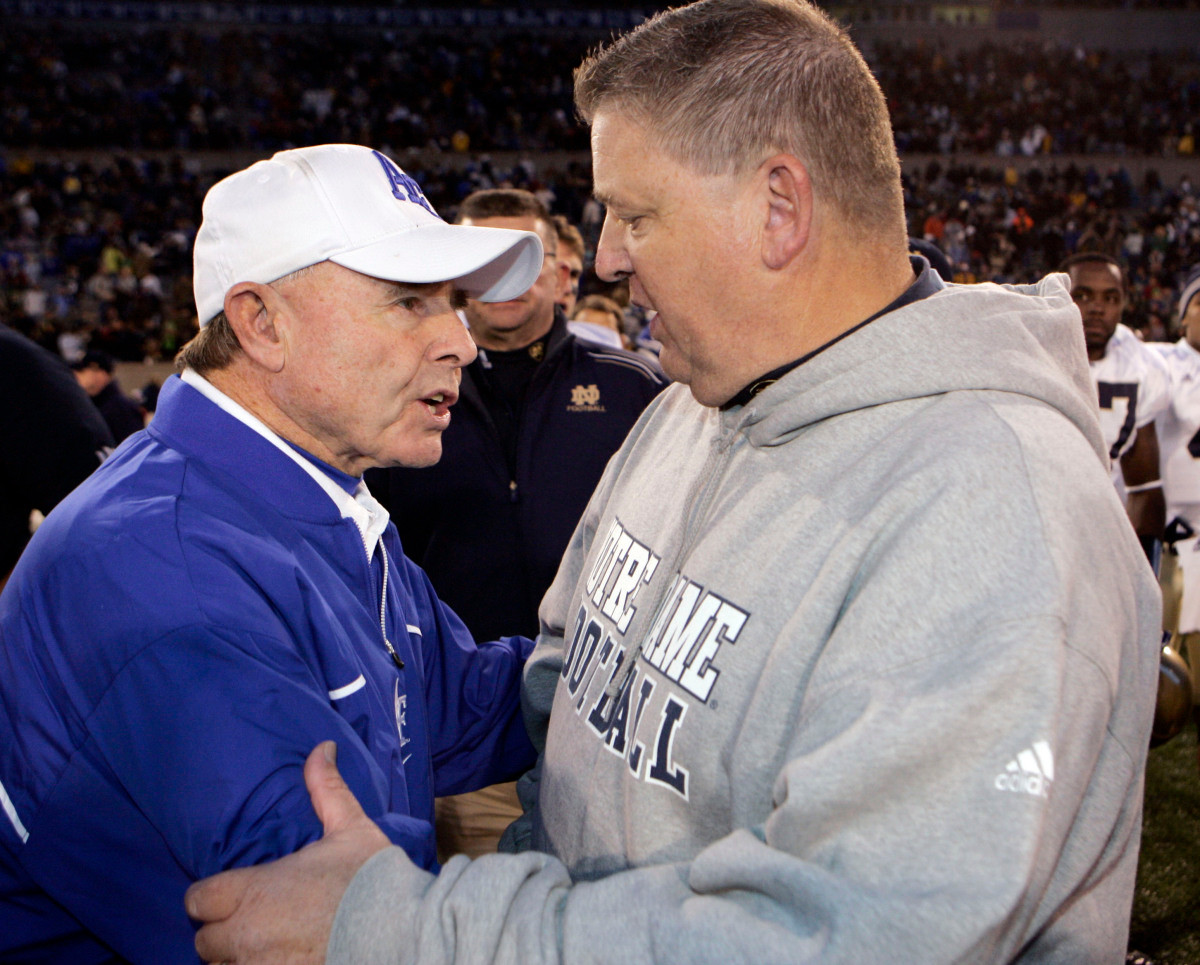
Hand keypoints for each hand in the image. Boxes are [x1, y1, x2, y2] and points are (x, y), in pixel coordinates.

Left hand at [186, 741, 389, 964]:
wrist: (398, 930)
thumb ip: (325, 788)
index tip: (235, 894)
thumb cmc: (368, 877)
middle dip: (224, 932)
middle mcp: (246, 935)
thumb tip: (322, 747)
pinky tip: (281, 959)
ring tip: (264, 947)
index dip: (212, 896)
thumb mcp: (348, 826)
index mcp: (253, 891)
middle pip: (205, 943)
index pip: (197, 900)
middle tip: (253, 922)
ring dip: (238, 959)